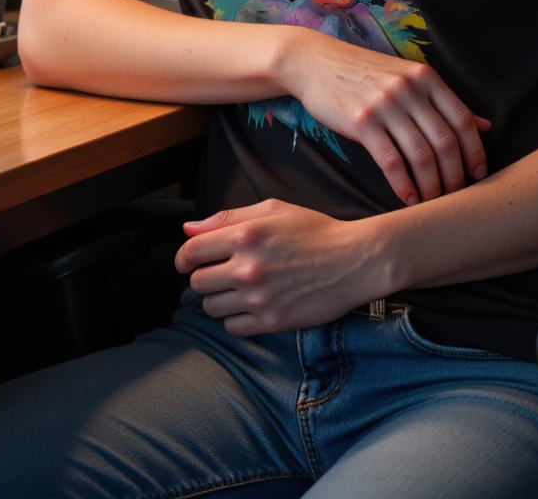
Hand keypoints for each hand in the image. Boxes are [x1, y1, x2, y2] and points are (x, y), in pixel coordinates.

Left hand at [175, 198, 386, 334]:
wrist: (354, 260)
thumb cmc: (315, 230)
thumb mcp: (272, 210)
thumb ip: (228, 217)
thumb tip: (189, 228)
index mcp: (245, 235)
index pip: (192, 251)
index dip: (183, 257)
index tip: (187, 261)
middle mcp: (248, 268)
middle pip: (198, 281)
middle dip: (203, 276)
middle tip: (218, 273)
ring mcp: (259, 297)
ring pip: (211, 307)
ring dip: (217, 298)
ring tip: (235, 289)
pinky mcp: (272, 321)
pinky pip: (233, 327)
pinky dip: (235, 318)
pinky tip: (249, 305)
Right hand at [280, 29, 490, 205]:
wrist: (314, 62)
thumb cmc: (363, 72)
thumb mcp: (407, 76)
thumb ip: (443, 101)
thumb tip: (486, 125)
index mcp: (425, 77)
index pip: (463, 119)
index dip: (475, 151)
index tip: (479, 175)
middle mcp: (409, 89)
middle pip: (445, 142)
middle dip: (455, 176)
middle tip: (456, 196)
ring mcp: (386, 105)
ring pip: (421, 155)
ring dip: (431, 186)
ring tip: (433, 202)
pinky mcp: (362, 122)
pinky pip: (391, 162)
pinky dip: (404, 185)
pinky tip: (408, 199)